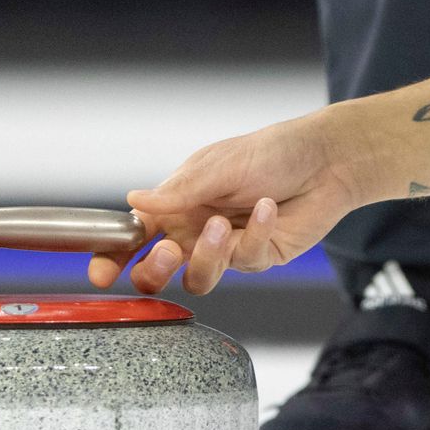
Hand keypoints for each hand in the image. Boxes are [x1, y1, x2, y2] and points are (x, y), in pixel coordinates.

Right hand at [89, 114, 364, 296]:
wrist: (327, 159)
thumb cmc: (272, 151)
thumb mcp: (219, 165)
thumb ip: (178, 192)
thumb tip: (132, 202)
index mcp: (178, 203)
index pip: (135, 236)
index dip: (113, 257)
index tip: (102, 271)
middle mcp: (196, 230)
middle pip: (157, 271)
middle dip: (153, 269)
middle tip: (167, 250)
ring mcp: (227, 248)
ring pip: (199, 278)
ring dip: (207, 256)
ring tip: (224, 225)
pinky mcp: (260, 257)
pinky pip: (246, 262)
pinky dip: (255, 234)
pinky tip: (269, 208)